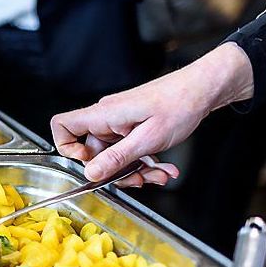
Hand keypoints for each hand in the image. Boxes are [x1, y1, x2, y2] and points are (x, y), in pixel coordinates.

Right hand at [50, 43, 254, 186]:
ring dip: (135, 169)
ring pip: (113, 155)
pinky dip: (144, 161)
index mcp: (103, 115)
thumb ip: (116, 158)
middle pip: (92, 151)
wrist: (203, 89)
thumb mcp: (147, 139)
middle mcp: (106, 118)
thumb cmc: (179, 104)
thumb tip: (90, 173)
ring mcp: (118, 122)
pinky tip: (162, 167)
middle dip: (116, 171)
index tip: (88, 165)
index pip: (62, 126)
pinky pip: (127, 150)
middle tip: (138, 178)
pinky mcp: (131, 126)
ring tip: (157, 174)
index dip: (67, 149)